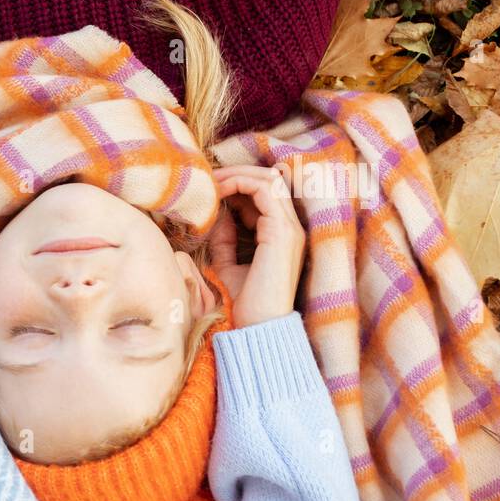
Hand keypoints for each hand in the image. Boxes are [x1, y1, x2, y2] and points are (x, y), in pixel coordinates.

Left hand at [208, 164, 305, 328]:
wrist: (258, 326)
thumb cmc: (245, 303)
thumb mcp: (228, 265)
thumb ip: (225, 240)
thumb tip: (216, 216)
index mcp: (281, 235)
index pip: (265, 195)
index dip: (238, 186)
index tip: (210, 189)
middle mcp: (291, 227)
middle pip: (271, 180)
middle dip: (238, 173)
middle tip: (208, 177)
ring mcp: (290, 227)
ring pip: (271, 179)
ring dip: (238, 175)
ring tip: (210, 181)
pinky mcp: (282, 231)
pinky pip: (265, 190)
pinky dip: (240, 183)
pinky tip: (218, 191)